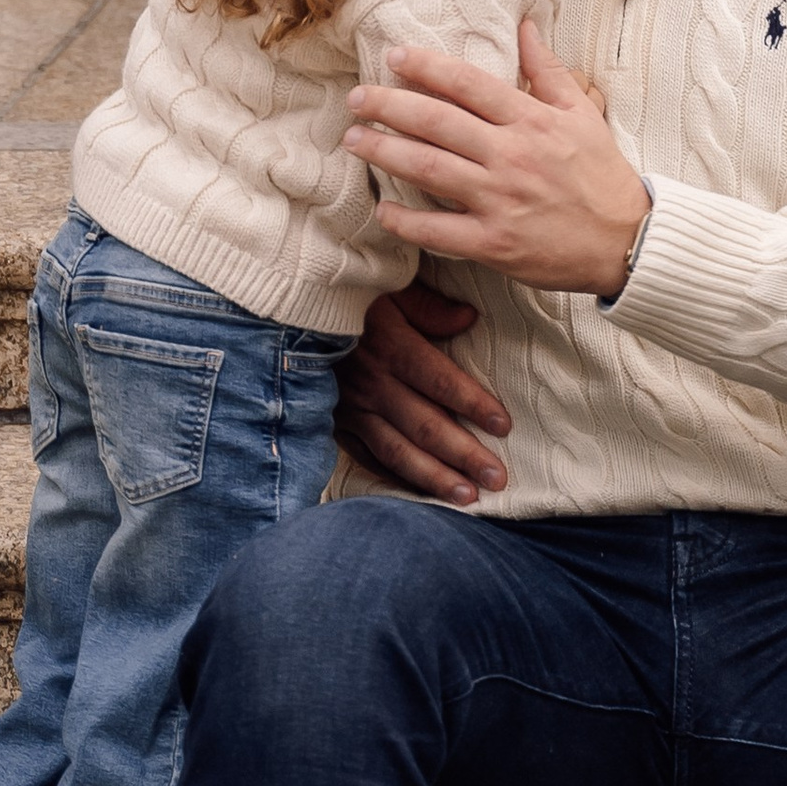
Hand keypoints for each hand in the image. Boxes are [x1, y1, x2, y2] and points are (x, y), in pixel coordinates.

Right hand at [337, 282, 512, 506]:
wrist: (283, 316)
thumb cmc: (345, 296)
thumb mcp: (386, 286)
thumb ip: (428, 305)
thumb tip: (468, 317)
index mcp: (389, 345)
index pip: (440, 381)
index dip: (473, 404)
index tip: (503, 425)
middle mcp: (371, 383)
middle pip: (425, 425)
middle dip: (464, 454)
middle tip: (498, 478)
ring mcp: (351, 409)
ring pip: (397, 450)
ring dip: (434, 477)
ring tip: (468, 498)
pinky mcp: (334, 425)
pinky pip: (368, 458)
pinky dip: (395, 479)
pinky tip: (421, 493)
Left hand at [346, 22, 651, 298]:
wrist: (627, 240)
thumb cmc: (602, 175)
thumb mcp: (582, 112)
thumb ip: (547, 69)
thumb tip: (525, 24)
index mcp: (532, 121)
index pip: (468, 84)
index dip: (426, 67)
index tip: (394, 57)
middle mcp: (511, 156)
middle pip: (437, 122)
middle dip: (389, 106)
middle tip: (356, 98)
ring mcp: (500, 200)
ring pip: (429, 169)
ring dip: (385, 152)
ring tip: (354, 140)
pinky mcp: (495, 243)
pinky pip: (438, 230)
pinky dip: (406, 221)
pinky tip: (383, 209)